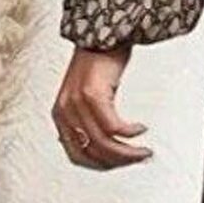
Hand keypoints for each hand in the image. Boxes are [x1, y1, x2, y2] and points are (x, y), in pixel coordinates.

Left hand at [52, 45, 152, 169]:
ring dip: (128, 152)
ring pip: (104, 143)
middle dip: (119, 161)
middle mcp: (65, 112)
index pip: (76, 155)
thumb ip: (86, 120)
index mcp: (60, 116)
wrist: (100, 36)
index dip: (99, 165)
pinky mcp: (93, 95)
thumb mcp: (85, 97)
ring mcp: (77, 104)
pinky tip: (140, 129)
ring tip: (143, 151)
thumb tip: (102, 144)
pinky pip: (113, 126)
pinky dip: (130, 132)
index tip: (118, 166)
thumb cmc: (95, 64)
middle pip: (93, 152)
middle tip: (138, 159)